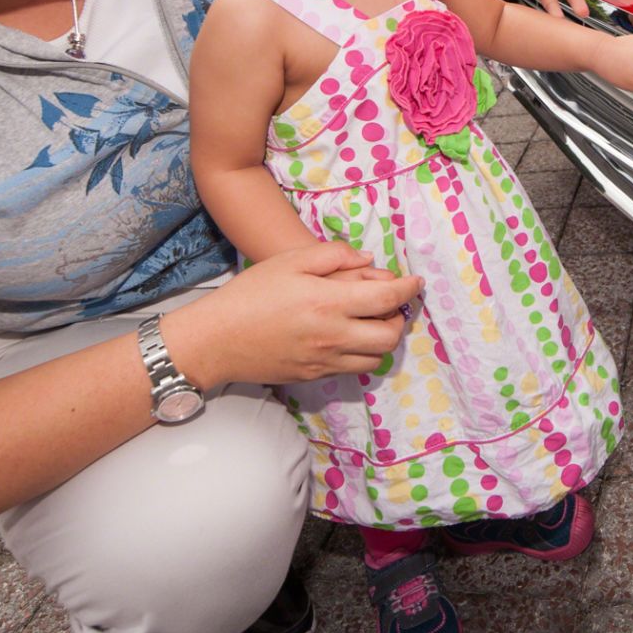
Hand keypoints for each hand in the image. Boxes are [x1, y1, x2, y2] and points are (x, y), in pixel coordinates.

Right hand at [166, 242, 421, 386]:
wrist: (216, 340)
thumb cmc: (250, 294)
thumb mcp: (289, 261)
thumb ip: (332, 256)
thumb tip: (366, 260)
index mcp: (329, 303)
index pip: (387, 299)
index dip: (408, 289)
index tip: (416, 282)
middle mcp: (333, 336)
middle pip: (390, 335)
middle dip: (398, 318)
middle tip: (390, 305)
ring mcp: (324, 361)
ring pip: (375, 358)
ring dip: (381, 339)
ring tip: (369, 322)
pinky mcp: (314, 376)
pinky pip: (351, 369)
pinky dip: (359, 354)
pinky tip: (346, 337)